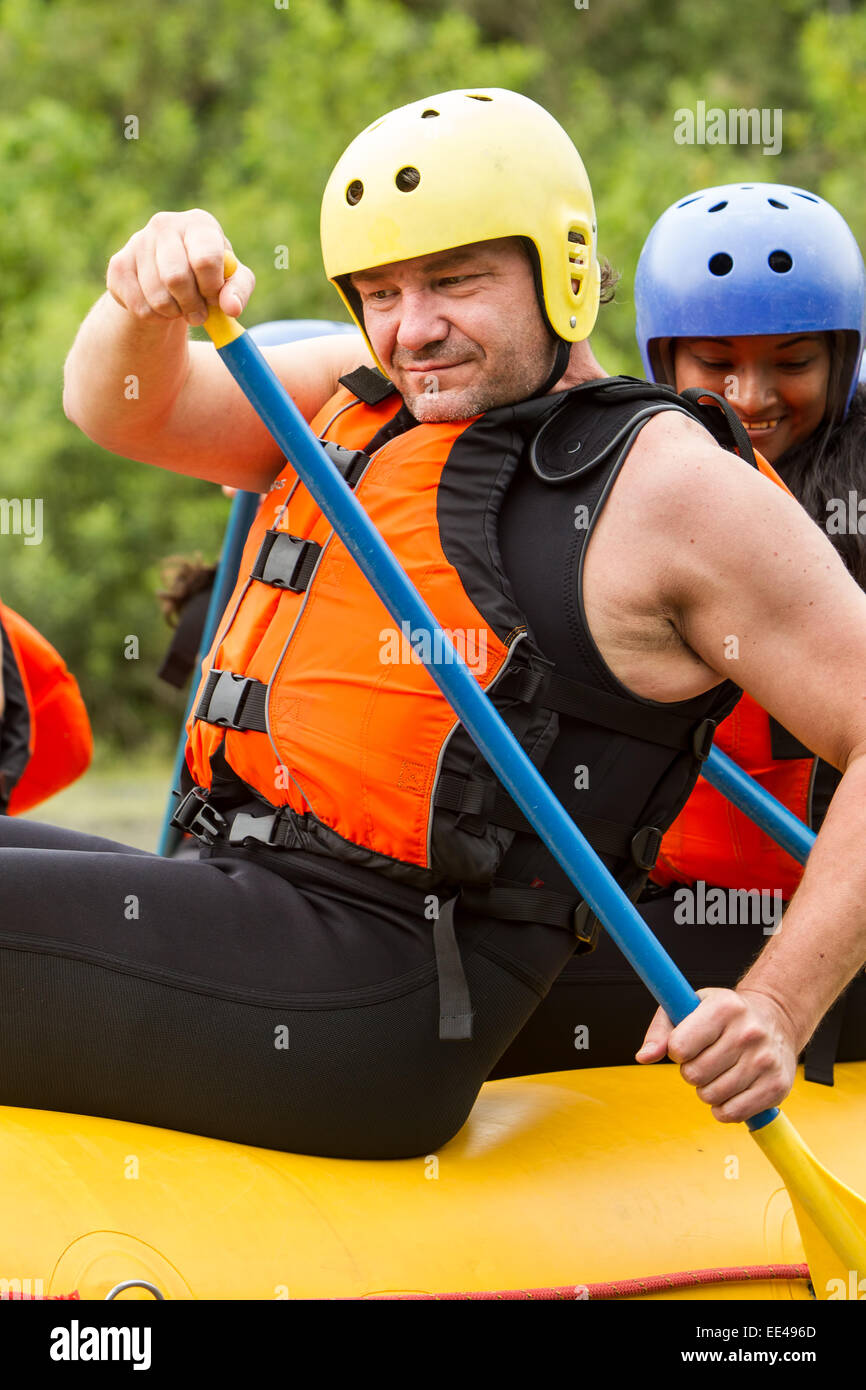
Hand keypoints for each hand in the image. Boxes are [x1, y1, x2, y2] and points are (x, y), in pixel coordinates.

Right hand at [106, 209, 254, 328]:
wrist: (169, 279)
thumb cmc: (208, 276)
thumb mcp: (232, 281)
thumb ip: (238, 291)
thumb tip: (232, 308)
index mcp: (199, 224)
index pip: (206, 258)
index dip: (212, 288)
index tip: (214, 298)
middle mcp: (165, 224)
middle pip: (176, 278)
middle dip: (192, 305)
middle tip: (199, 314)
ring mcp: (138, 242)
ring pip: (157, 297)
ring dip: (174, 314)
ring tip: (181, 309)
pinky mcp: (118, 265)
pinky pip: (139, 307)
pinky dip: (155, 317)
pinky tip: (161, 308)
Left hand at [635, 986, 798, 1121]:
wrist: (775, 1020)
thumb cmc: (723, 1015)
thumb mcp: (690, 1007)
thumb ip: (661, 1031)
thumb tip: (643, 1057)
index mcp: (725, 1008)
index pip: (679, 1046)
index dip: (676, 1050)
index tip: (687, 1044)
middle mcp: (749, 1033)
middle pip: (694, 1075)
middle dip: (691, 1071)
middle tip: (705, 1058)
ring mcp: (766, 1061)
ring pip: (711, 1096)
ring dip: (707, 1089)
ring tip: (720, 1071)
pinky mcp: (776, 1087)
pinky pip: (732, 1114)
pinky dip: (723, 1108)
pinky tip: (731, 1090)